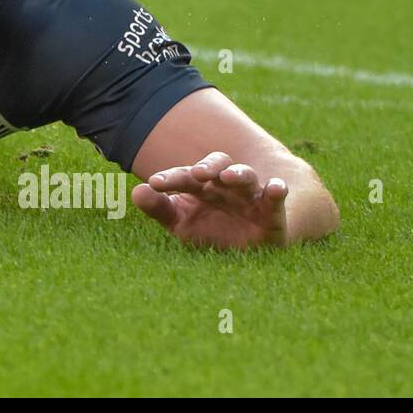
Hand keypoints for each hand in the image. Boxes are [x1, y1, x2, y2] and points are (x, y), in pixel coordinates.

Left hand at [132, 151, 289, 248]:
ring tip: (228, 176)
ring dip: (238, 174)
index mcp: (200, 185)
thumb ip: (158, 208)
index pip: (184, 175)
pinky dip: (276, 191)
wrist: (245, 246)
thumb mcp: (179, 222)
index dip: (171, 178)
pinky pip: (275, 198)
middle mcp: (224, 185)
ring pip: (245, 177)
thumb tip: (136, 192)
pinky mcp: (271, 212)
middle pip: (216, 166)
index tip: (154, 182)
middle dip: (207, 167)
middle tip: (197, 173)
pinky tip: (276, 187)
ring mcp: (248, 196)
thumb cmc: (207, 229)